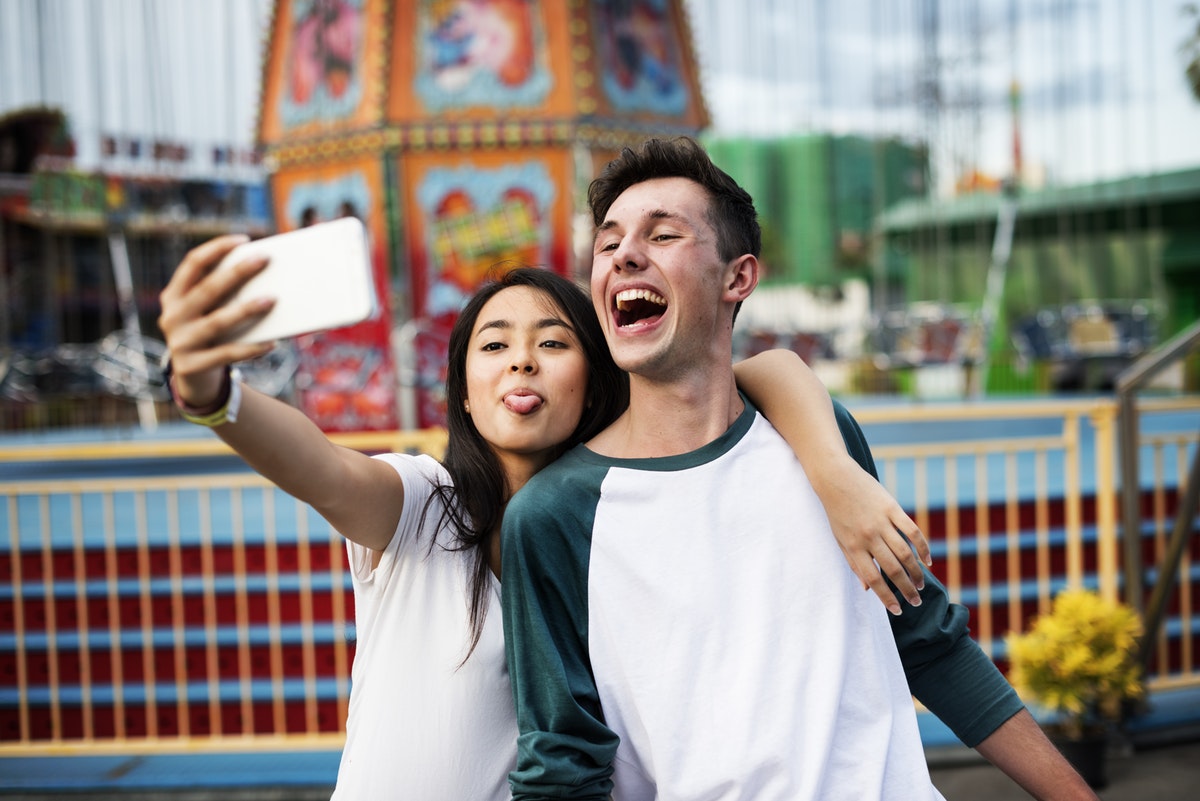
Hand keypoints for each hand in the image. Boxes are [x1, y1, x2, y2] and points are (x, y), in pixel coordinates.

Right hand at [157, 234, 276, 406]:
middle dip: (237, 272)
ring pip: (218, 321)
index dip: (216, 248)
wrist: (193, 377)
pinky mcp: (191, 366)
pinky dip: (251, 348)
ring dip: (246, 309)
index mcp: (174, 295)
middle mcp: (172, 316)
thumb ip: (224, 296)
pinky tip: (273, 342)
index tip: (243, 239)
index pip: (192, 263)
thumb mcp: (208, 311)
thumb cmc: (210, 334)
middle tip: (264, 259)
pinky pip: (227, 354)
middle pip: (208, 289)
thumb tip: (268, 277)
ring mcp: (179, 342)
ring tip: (272, 299)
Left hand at [811, 453, 930, 614]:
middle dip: (906, 589)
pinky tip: (927, 561)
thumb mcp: (839, 539)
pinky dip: (922, 547)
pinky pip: (912, 531)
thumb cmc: (836, 512)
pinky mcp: (892, 508)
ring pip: (905, 553)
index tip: (897, 610)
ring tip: (921, 584)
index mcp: (853, 546)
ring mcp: (881, 522)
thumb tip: (866, 588)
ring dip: (916, 572)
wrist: (835, 478)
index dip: (886, 597)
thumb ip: (854, 563)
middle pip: (892, 569)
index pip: (873, 578)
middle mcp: (868, 536)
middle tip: (916, 601)